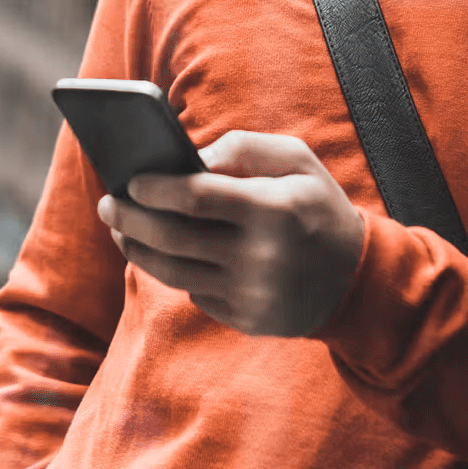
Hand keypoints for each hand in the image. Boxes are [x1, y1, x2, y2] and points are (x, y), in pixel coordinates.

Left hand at [97, 129, 365, 336]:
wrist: (359, 278)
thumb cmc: (316, 205)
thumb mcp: (296, 160)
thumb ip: (244, 147)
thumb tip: (190, 157)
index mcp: (273, 210)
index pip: (195, 198)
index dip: (155, 188)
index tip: (129, 180)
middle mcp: (261, 258)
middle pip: (174, 239)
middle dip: (131, 219)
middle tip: (108, 204)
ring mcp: (253, 295)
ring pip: (174, 273)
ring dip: (138, 250)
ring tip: (121, 229)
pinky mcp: (248, 321)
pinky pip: (196, 294)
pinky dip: (177, 272)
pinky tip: (164, 253)